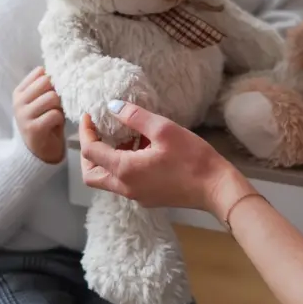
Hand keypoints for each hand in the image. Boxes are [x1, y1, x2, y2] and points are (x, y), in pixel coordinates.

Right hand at [14, 67, 65, 164]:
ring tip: (57, 114)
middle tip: (58, 104)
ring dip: (60, 106)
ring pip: (52, 97)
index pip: (40, 72)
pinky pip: (55, 114)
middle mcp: (18, 102)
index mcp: (19, 92)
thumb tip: (58, 69)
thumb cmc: (44, 121)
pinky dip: (60, 119)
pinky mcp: (33, 128)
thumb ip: (46, 86)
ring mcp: (24, 115)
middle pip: (47, 82)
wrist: (40, 152)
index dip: (53, 80)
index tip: (55, 90)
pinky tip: (56, 125)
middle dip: (57, 92)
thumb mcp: (41, 101)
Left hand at [79, 102, 253, 219]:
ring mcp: (136, 196)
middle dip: (89, 153)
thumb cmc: (193, 158)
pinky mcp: (148, 198)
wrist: (217, 189)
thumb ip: (135, 116)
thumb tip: (113, 105)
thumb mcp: (164, 129)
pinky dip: (123, 166)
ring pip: (108, 180)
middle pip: (91, 174)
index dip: (86, 132)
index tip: (90, 116)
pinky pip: (125, 183)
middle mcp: (125, 188)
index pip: (90, 152)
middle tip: (98, 132)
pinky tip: (142, 150)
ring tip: (127, 137)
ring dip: (109, 159)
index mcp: (125, 170)